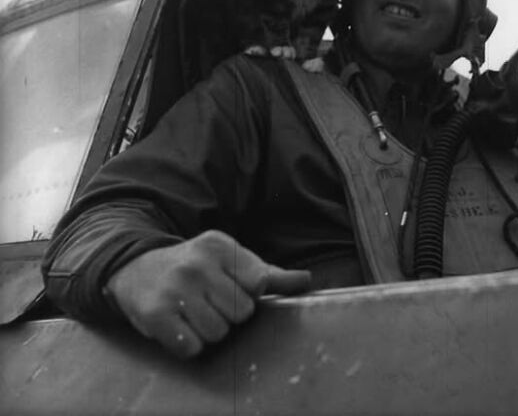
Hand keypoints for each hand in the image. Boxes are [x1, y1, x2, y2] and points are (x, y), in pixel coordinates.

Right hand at [104, 230, 310, 358]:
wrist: (136, 268)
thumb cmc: (196, 267)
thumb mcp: (229, 260)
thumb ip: (268, 274)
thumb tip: (306, 280)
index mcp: (220, 246)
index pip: (258, 285)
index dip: (247, 294)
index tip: (230, 287)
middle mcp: (198, 265)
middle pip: (241, 312)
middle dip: (228, 314)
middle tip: (209, 302)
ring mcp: (176, 290)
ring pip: (219, 333)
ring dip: (209, 331)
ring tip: (194, 313)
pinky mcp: (156, 315)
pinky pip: (192, 347)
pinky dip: (188, 344)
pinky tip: (179, 326)